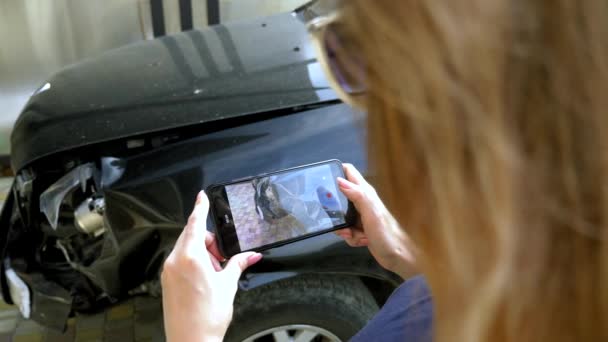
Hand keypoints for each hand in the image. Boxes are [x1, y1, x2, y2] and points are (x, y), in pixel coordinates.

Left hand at [161, 191, 262, 341]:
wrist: (191, 341)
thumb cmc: (207, 317)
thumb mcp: (228, 285)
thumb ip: (238, 264)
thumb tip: (251, 255)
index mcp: (190, 257)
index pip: (195, 223)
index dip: (200, 207)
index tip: (201, 196)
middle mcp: (175, 261)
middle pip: (192, 236)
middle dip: (209, 242)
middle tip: (222, 258)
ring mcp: (168, 272)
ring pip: (186, 249)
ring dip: (202, 254)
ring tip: (215, 275)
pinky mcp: (167, 282)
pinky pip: (181, 262)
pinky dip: (194, 263)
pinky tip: (205, 280)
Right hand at [335, 164, 416, 277]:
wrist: (398, 257)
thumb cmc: (387, 235)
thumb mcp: (371, 213)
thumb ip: (357, 195)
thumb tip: (339, 180)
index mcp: (365, 193)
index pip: (348, 172)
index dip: (335, 172)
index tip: (323, 181)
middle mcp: (362, 201)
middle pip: (339, 197)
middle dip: (334, 209)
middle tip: (337, 219)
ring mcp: (360, 215)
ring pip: (340, 216)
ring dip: (343, 228)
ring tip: (352, 234)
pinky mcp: (360, 229)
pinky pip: (346, 230)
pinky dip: (350, 237)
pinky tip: (361, 240)